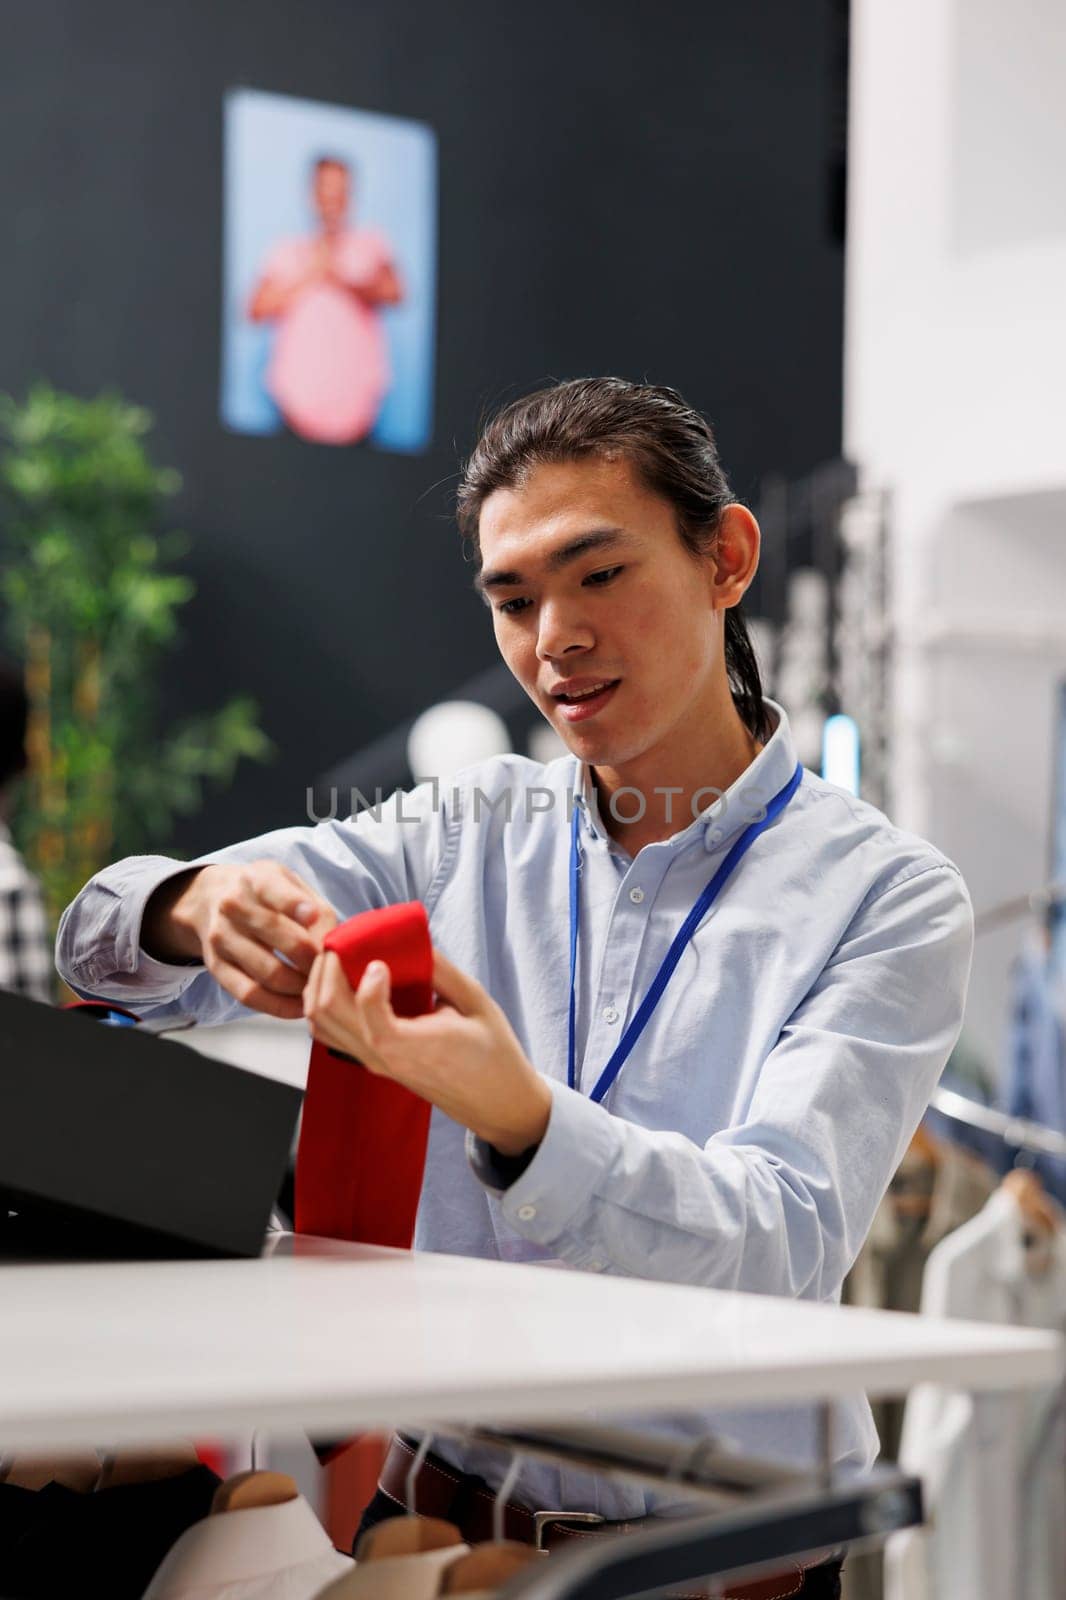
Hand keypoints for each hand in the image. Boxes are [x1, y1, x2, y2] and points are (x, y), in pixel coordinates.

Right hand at [149, 862, 337, 1018]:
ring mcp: (221, 938)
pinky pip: (250, 995)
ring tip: (320, 988)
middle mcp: (233, 907)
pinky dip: (279, 1006)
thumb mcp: (290, 884)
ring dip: (300, 986)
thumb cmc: (264, 894)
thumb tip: (333, 946)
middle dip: (310, 957)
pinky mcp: (216, 967)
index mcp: (256, 880)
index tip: (314, 915)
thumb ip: (315, 909)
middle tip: (332, 969)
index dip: (294, 904)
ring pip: (266, 972)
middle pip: (275, 935)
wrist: (211, 898)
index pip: (273, 890)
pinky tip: (299, 1006)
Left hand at [303, 946, 552, 1154]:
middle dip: (328, 967)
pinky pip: (330, 1033)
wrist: (495, 1102)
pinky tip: (343, 982)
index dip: (367, 978)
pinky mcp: (371, 1062)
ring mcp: (372, 1062)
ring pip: (319, 1022)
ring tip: (341, 957)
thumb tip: (412, 940)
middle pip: (326, 1010)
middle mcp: (381, 1057)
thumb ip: (441, 971)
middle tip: (346, 941)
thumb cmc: (492, 1055)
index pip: (367, 1012)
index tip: (382, 959)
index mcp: (410, 1047)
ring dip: (320, 984)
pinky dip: (324, 1003)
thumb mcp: (477, 1003)